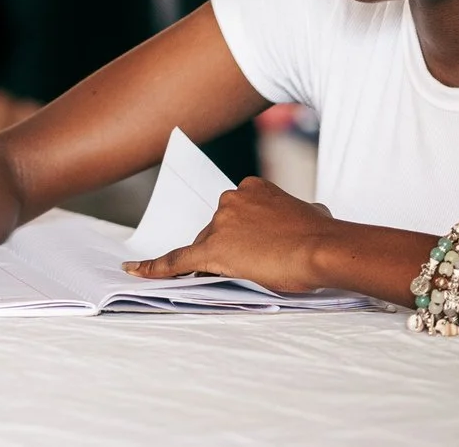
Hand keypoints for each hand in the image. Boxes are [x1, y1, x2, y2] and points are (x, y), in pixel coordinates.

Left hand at [122, 176, 337, 295]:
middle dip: (233, 248)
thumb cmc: (322, 234)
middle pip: (217, 230)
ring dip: (222, 262)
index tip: (256, 245)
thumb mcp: (312, 213)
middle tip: (263, 263)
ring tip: (258, 270)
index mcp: (252, 187)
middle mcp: (230, 200)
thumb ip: (298, 213)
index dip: (241, 235)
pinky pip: (177, 260)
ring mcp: (220, 224)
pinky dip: (155, 267)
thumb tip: (310, 216)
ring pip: (206, 248)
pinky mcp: (212, 250)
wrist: (322, 248)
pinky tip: (135, 272)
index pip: (233, 215)